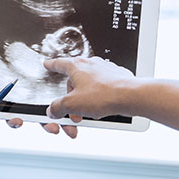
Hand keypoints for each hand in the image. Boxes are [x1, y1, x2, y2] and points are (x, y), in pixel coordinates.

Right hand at [5, 57, 140, 138]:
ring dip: (84, 102)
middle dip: (71, 99)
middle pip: (74, 82)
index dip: (52, 65)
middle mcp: (90, 65)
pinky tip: (100, 109)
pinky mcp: (116, 78)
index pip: (59, 64)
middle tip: (71, 113)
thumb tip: (53, 110)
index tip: (48, 65)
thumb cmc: (103, 95)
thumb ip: (57, 107)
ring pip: (88, 87)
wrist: (130, 96)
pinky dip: (98, 99)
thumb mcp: (72, 105)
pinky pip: (101, 89)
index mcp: (76, 66)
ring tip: (87, 115)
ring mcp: (104, 70)